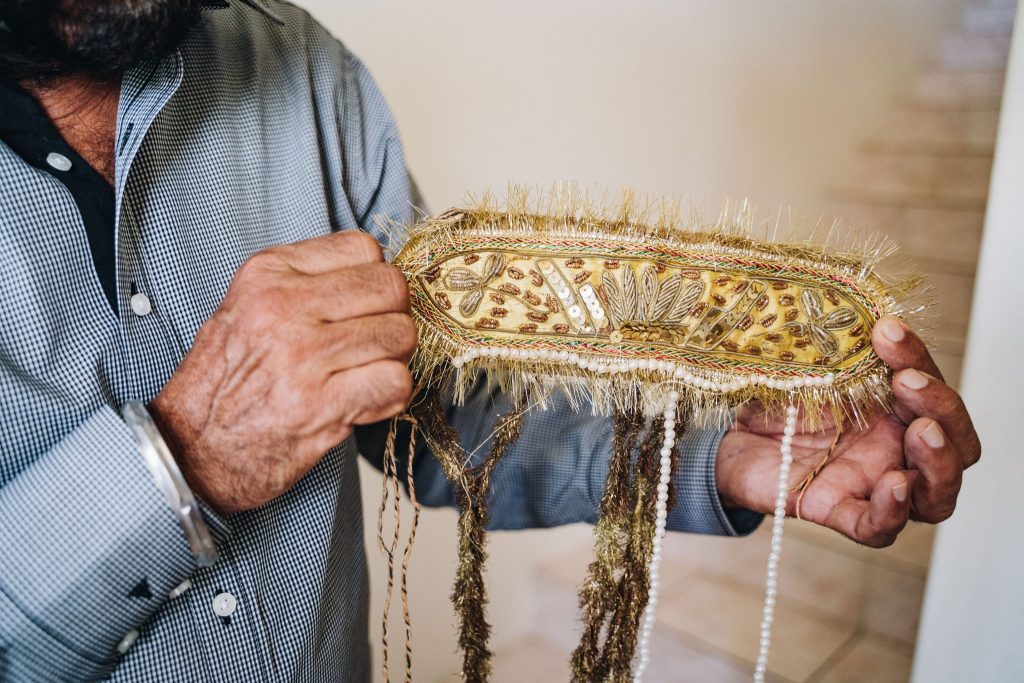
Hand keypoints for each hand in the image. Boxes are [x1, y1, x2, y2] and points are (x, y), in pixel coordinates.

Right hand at [150, 231, 415, 514]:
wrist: (190, 450)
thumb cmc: (226, 381)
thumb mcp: (249, 306)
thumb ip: (307, 283)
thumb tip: (376, 277)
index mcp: (268, 273)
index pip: (362, 248)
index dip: (374, 281)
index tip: (363, 306)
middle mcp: (283, 307)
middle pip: (391, 287)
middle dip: (393, 317)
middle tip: (373, 344)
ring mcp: (302, 355)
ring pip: (400, 335)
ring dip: (394, 360)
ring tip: (364, 375)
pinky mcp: (320, 404)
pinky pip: (395, 382)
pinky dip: (392, 396)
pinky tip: (365, 403)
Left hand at [715, 316, 980, 546]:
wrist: (729, 439)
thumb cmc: (776, 401)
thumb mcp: (804, 368)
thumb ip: (831, 349)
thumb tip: (842, 307)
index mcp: (895, 410)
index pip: (932, 389)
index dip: (920, 359)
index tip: (887, 332)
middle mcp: (895, 449)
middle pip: (956, 445)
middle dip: (944, 411)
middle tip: (908, 384)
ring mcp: (872, 484)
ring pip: (936, 495)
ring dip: (938, 463)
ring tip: (920, 432)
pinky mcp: (838, 511)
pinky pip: (879, 528)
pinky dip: (892, 512)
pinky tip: (894, 485)